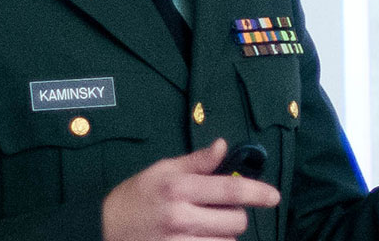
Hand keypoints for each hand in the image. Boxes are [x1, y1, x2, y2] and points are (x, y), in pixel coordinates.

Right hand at [102, 138, 281, 240]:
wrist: (104, 229)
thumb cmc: (135, 198)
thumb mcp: (161, 171)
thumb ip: (196, 162)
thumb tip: (223, 147)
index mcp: (178, 188)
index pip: (230, 190)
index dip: (257, 192)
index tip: (274, 196)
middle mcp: (180, 216)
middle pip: (236, 221)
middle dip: (234, 216)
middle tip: (217, 212)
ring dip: (223, 236)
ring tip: (203, 229)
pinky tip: (198, 240)